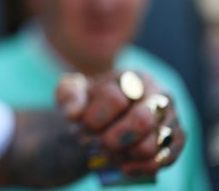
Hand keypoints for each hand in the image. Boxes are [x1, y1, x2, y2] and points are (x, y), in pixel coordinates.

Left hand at [56, 71, 184, 176]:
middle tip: (97, 144)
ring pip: (152, 144)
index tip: (82, 125)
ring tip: (108, 153)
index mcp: (131, 77)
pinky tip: (123, 166)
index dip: (94, 118)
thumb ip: (68, 95)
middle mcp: (158, 94)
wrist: (106, 114)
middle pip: (142, 120)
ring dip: (125, 155)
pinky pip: (164, 159)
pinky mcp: (176, 139)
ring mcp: (171, 117)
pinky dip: (141, 167)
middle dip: (114, 139)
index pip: (114, 99)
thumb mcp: (72, 92)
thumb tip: (74, 113)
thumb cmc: (90, 100)